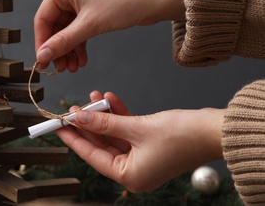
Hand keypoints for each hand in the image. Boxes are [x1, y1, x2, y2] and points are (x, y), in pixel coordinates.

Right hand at [34, 0, 183, 71]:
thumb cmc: (124, 1)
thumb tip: (43, 56)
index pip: (43, 18)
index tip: (43, 61)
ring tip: (72, 68)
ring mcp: (81, 1)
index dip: (42, 43)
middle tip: (59, 68)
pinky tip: (81, 60)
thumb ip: (63, 42)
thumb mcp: (89, 25)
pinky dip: (79, 45)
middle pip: (55, 26)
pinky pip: (79, 30)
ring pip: (67, 31)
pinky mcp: (92, 10)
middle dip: (58, 49)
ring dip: (69, 50)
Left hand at [55, 91, 223, 191]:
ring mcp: (142, 156)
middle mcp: (134, 169)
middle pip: (101, 144)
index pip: (92, 156)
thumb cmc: (183, 136)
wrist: (215, 130)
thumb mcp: (137, 128)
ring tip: (91, 97)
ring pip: (114, 134)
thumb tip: (79, 118)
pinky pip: (127, 129)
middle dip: (88, 124)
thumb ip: (105, 123)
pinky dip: (118, 115)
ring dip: (103, 116)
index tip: (58, 126)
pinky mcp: (149, 143)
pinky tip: (109, 99)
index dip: (73, 139)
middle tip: (72, 109)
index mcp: (130, 176)